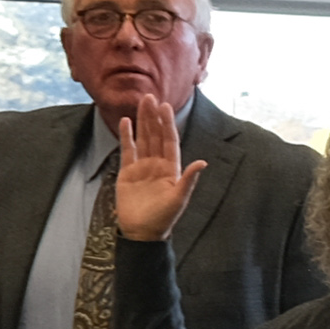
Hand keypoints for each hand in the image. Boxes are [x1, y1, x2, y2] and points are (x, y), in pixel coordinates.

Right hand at [107, 97, 204, 242]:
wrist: (142, 231)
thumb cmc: (163, 218)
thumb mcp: (178, 199)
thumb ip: (189, 180)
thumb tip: (202, 162)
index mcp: (172, 169)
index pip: (170, 141)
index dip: (168, 124)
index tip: (165, 107)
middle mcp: (158, 164)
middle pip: (155, 135)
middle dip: (153, 117)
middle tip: (150, 97)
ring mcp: (142, 167)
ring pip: (142, 139)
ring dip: (142, 121)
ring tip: (140, 103)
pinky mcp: (128, 172)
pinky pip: (127, 150)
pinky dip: (127, 136)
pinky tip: (126, 122)